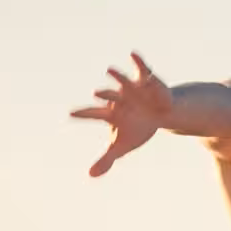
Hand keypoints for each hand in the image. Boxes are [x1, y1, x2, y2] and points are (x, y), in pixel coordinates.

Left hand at [70, 54, 173, 177]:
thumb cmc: (136, 129)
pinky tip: (133, 54)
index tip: (71, 114)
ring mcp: (131, 89)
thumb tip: (90, 176)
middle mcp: (118, 98)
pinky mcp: (145, 81)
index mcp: (111, 113)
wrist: (158, 115)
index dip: (84, 113)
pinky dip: (138, 61)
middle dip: (105, 95)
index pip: (94, 114)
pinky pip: (141, 69)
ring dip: (117, 76)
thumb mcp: (122, 147)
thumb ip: (106, 159)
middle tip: (96, 93)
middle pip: (109, 97)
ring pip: (122, 81)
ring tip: (109, 70)